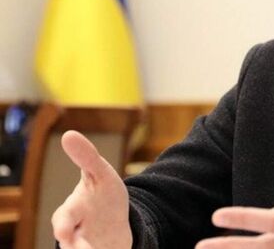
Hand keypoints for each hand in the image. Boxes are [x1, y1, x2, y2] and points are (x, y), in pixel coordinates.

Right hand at [51, 131, 132, 248]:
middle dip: (73, 248)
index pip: (64, 218)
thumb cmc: (102, 195)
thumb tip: (68, 134)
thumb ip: (86, 157)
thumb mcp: (100, 174)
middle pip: (70, 244)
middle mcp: (75, 234)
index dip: (63, 226)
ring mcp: (88, 246)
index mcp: (72, 211)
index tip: (63, 233)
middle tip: (75, 248)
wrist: (113, 221)